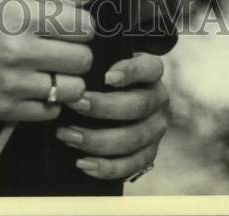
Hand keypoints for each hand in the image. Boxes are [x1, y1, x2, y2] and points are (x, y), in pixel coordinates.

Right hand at [0, 0, 104, 122]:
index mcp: (19, 16)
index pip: (83, 26)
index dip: (82, 25)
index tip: (68, 26)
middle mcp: (15, 51)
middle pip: (83, 59)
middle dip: (77, 52)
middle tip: (57, 48)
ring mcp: (10, 84)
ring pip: (73, 90)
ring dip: (67, 79)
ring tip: (48, 68)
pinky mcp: (4, 109)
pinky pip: (52, 111)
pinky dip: (48, 99)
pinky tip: (32, 84)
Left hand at [56, 52, 168, 180]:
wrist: (127, 96)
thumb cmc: (110, 73)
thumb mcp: (111, 60)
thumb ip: (100, 61)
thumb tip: (75, 69)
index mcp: (152, 73)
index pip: (148, 68)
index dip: (130, 72)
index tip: (106, 77)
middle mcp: (159, 100)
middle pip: (137, 106)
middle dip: (103, 107)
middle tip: (74, 104)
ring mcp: (156, 129)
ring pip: (132, 139)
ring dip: (97, 140)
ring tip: (68, 136)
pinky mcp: (149, 153)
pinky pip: (130, 165)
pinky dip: (106, 167)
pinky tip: (83, 163)